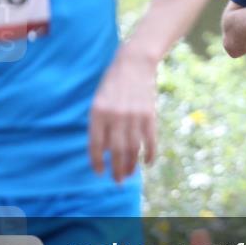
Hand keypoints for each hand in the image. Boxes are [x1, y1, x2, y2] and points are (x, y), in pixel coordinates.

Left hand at [88, 47, 157, 182]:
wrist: (134, 63)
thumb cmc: (113, 84)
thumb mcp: (99, 101)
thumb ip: (100, 125)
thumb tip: (106, 151)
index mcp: (98, 113)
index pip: (96, 145)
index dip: (97, 161)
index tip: (99, 172)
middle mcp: (115, 116)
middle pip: (116, 151)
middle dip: (116, 169)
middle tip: (117, 181)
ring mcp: (134, 116)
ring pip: (133, 149)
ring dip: (131, 165)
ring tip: (129, 175)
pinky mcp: (149, 115)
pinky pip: (150, 140)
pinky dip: (150, 154)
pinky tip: (148, 162)